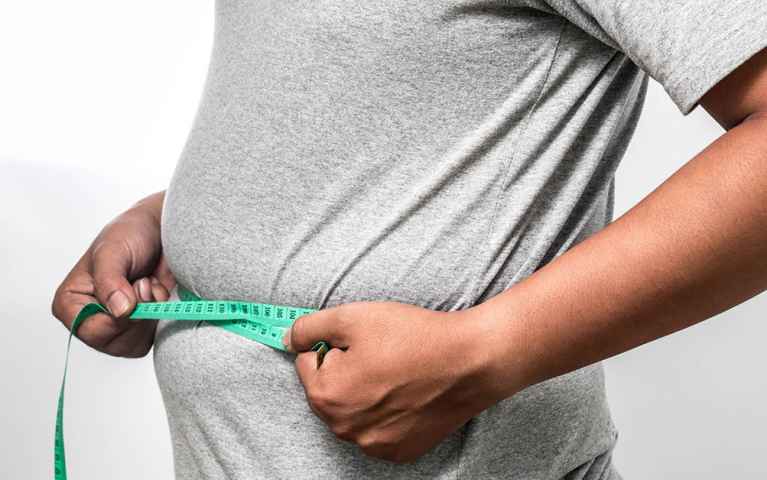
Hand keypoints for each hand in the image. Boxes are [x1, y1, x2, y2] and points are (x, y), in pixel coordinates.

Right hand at [51, 192, 174, 356]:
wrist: (163, 231)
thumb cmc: (131, 235)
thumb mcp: (113, 251)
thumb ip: (111, 281)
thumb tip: (119, 311)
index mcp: (71, 302)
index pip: (89, 330)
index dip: (116, 319)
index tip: (133, 291)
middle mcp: (91, 319)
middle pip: (113, 342)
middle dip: (137, 313)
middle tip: (143, 282)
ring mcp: (117, 327)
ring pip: (134, 344)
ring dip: (151, 312)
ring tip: (148, 284)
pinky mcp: (142, 329)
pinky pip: (153, 338)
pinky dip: (163, 315)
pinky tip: (158, 292)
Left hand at [284, 300, 507, 462]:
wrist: (469, 363)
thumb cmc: (412, 336)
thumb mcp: (352, 317)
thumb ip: (308, 327)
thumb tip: (287, 339)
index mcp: (326, 395)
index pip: (308, 363)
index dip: (333, 344)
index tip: (361, 339)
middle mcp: (344, 428)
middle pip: (328, 391)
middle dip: (344, 371)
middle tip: (380, 352)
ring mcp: (372, 445)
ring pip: (352, 411)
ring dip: (364, 393)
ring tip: (396, 372)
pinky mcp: (398, 451)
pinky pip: (377, 429)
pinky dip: (386, 413)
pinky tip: (407, 393)